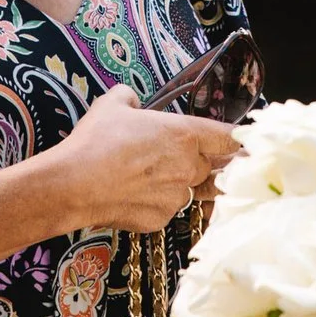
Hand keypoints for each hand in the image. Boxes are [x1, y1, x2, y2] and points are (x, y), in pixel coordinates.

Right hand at [42, 86, 243, 234]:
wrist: (74, 184)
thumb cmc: (96, 141)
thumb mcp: (113, 104)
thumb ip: (130, 98)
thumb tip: (132, 100)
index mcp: (184, 135)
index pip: (228, 138)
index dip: (237, 139)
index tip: (241, 142)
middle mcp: (188, 168)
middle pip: (213, 166)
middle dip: (204, 162)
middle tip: (183, 157)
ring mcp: (176, 197)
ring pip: (192, 190)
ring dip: (184, 183)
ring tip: (158, 177)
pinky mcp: (161, 218)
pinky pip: (169, 208)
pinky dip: (159, 201)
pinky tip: (136, 194)